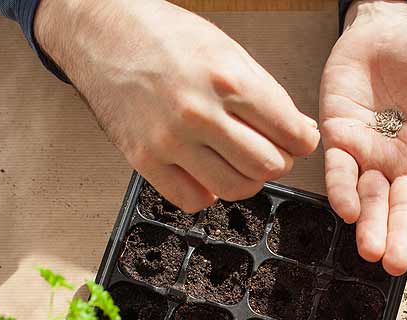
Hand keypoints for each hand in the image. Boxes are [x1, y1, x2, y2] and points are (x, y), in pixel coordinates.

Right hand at [35, 0, 319, 211]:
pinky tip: (206, 171)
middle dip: (277, 161)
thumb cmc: (167, 37)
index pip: (291, 133)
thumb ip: (269, 95)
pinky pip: (193, 200)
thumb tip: (301, 132)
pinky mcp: (144, 159)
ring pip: (235, 188)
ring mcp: (169, 140)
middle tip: (269, 151)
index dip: (302, 142)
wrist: (104, 32)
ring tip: (239, 162)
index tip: (297, 141)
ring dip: (247, 180)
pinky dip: (208, 193)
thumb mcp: (229, 52)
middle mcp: (199, 113)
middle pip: (267, 166)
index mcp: (228, 80)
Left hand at [319, 0, 406, 274]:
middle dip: (399, 236)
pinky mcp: (339, 139)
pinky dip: (341, 189)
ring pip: (370, 198)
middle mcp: (402, 164)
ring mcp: (369, 155)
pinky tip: (346, 210)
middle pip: (403, 208)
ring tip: (370, 252)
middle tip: (395, 265)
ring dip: (369, 225)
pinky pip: (339, 170)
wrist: (384, 30)